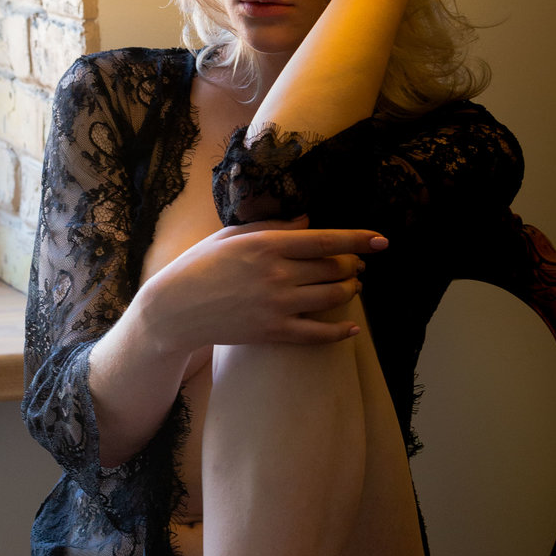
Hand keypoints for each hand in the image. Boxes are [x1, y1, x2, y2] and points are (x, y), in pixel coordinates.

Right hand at [139, 216, 386, 353]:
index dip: (359, 240)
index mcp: (268, 244)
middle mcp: (278, 274)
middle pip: (335, 269)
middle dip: (354, 266)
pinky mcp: (273, 333)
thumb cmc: (199, 266)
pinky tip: (353, 329)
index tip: (382, 240)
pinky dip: (340, 332)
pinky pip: (318, 334)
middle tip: (357, 266)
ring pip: (333, 297)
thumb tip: (310, 222)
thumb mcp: (231, 236)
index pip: (327, 241)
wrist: (173, 310)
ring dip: (350, 291)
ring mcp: (277, 305)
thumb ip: (273, 227)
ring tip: (351, 287)